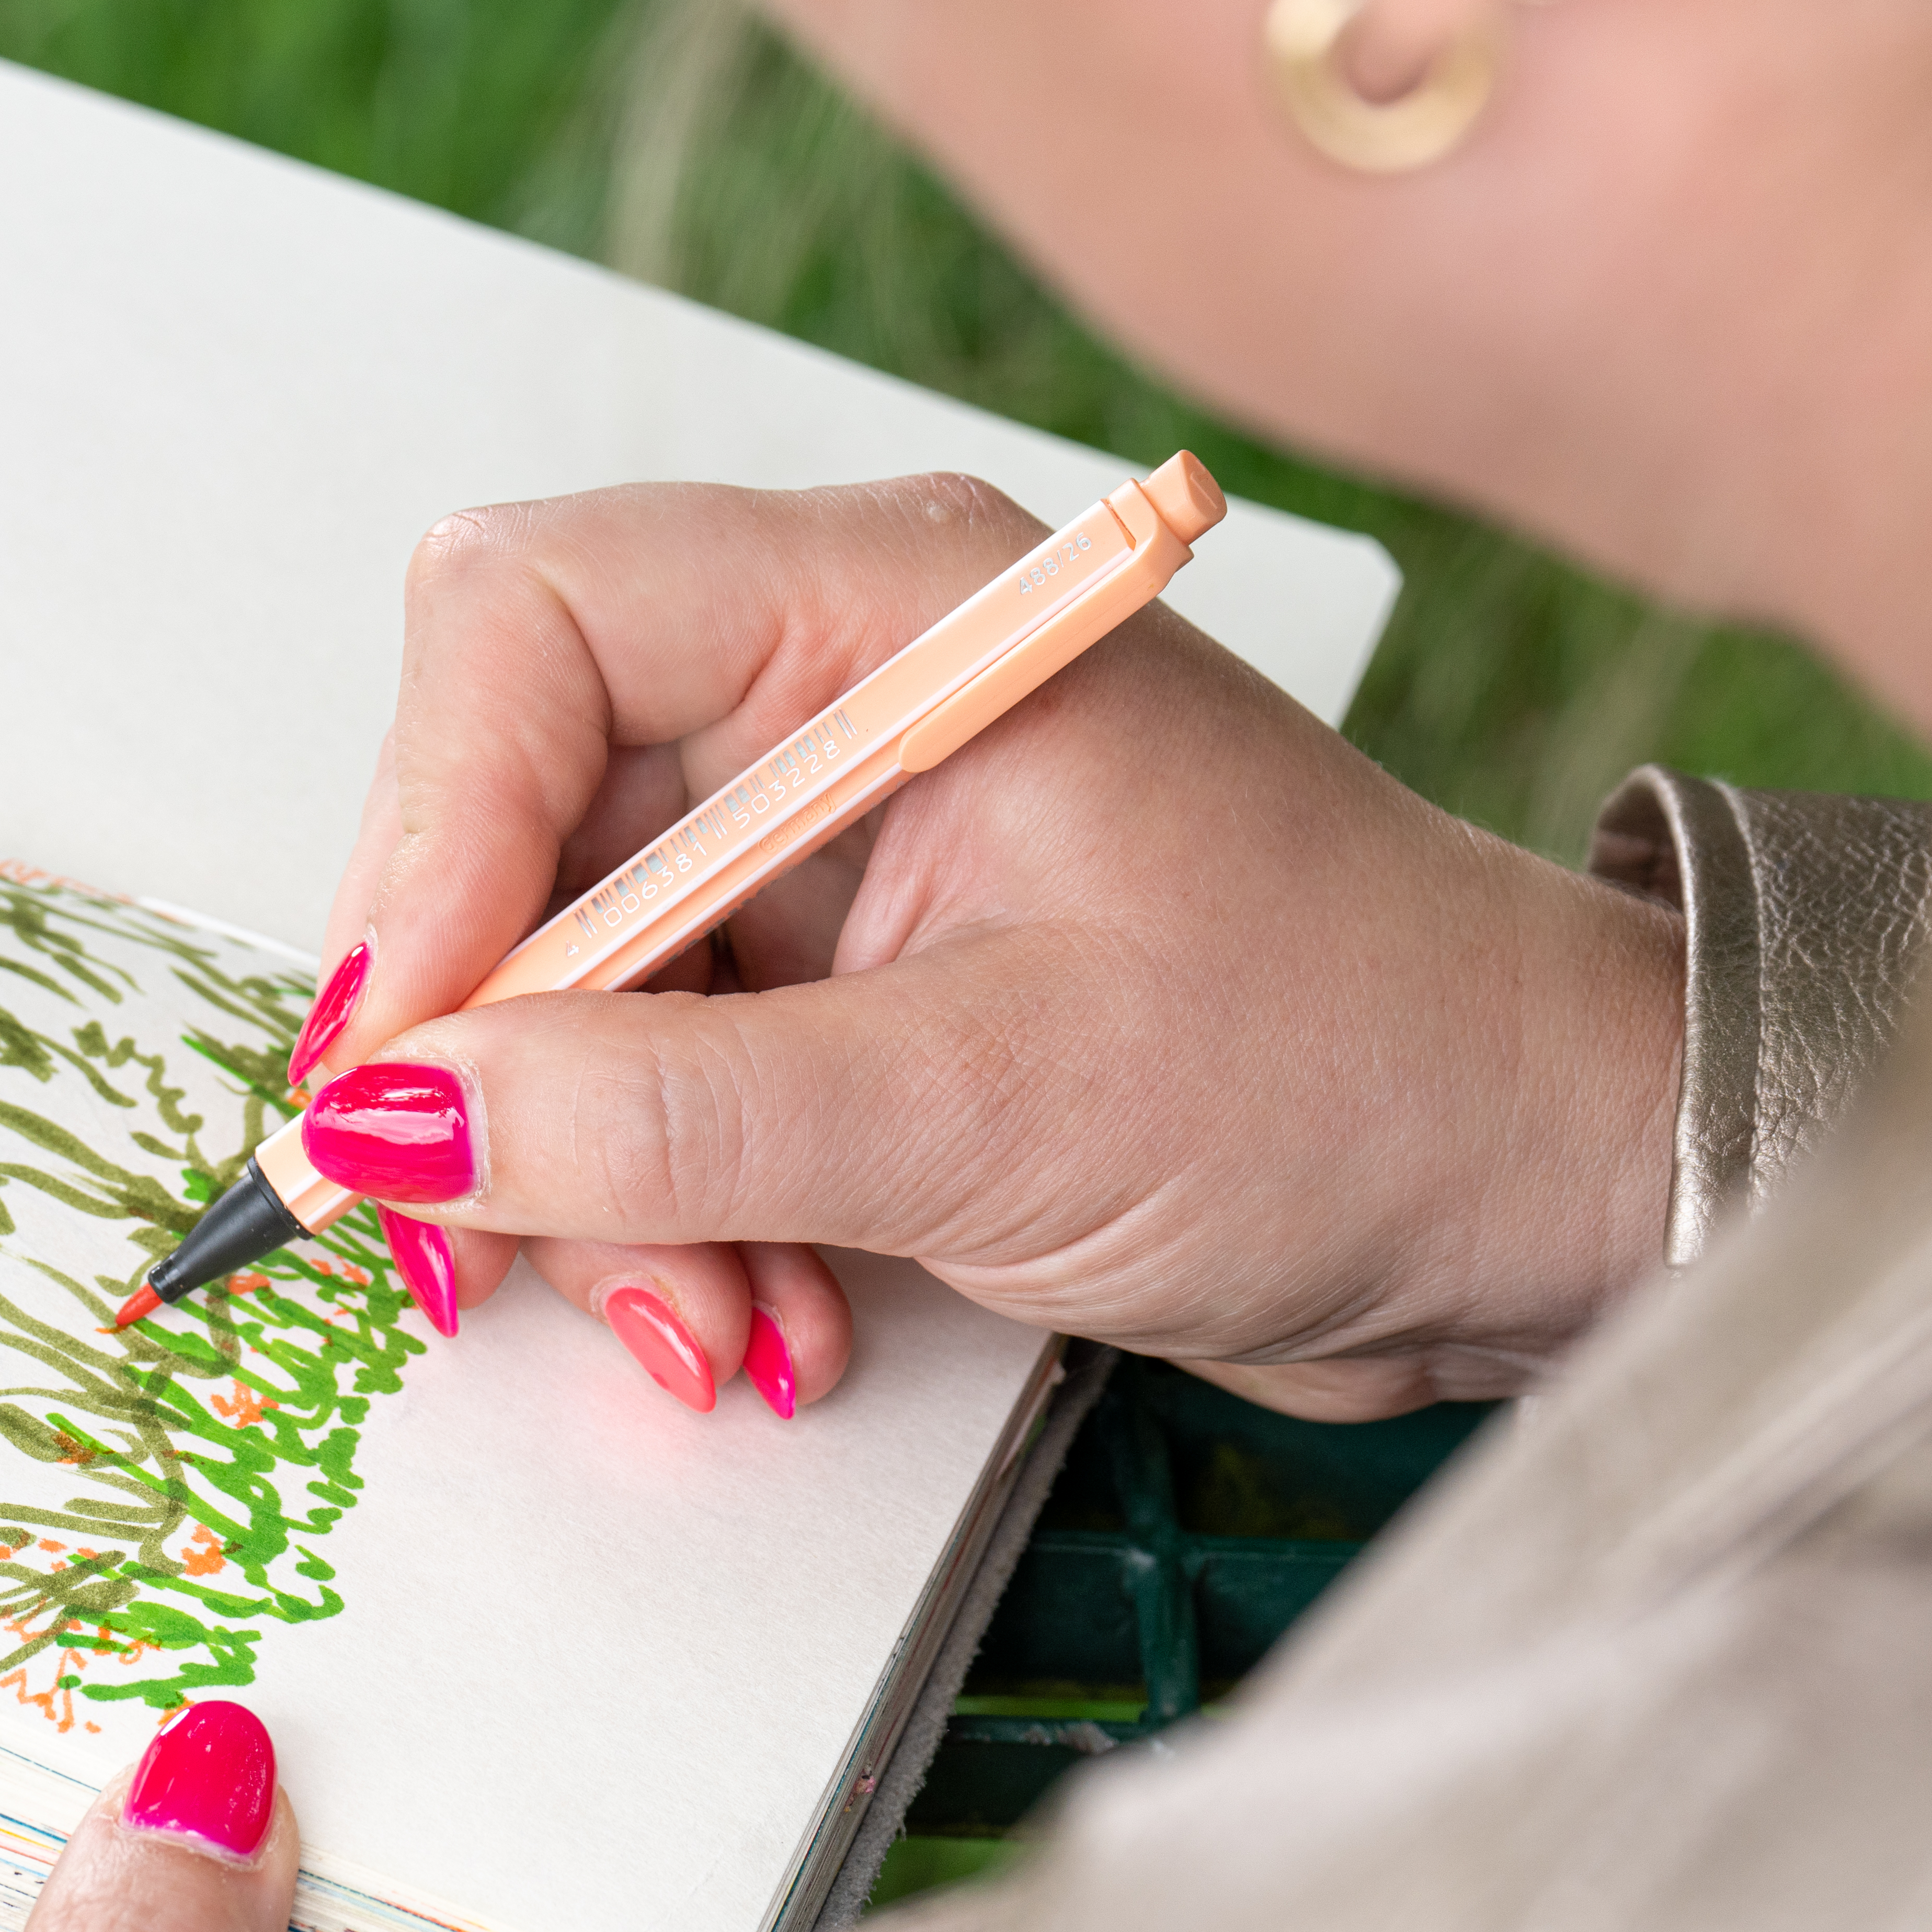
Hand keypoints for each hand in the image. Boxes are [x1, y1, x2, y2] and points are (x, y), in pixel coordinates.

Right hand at [286, 475, 1682, 1418]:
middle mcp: (831, 684)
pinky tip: (765, 1316)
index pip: (526, 623)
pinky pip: (640, 1077)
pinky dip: (668, 1217)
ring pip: (554, 984)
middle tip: (517, 1253)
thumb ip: (672, 1113)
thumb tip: (394, 1118)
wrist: (1537, 1189)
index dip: (425, 835)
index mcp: (885, 604)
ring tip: (722, 1327)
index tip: (406, 1059)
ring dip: (593, 1186)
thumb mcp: (991, 1108)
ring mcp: (827, 835)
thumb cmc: (1352, 1075)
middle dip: (506, 1064)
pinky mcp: (834, 977)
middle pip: (509, 819)